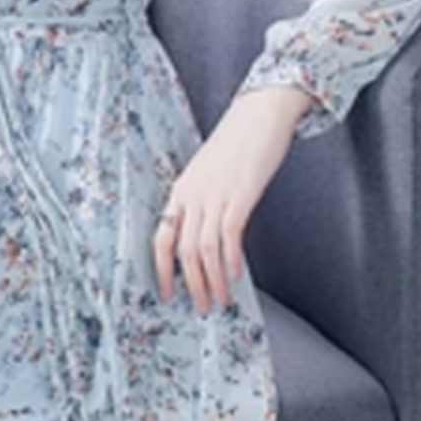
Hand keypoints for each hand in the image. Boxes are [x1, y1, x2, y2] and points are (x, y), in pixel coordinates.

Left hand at [153, 85, 312, 314]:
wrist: (260, 113)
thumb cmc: (238, 143)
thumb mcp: (210, 173)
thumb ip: (204, 200)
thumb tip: (209, 233)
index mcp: (181, 191)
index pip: (160, 236)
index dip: (161, 269)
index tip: (166, 293)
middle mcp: (192, 195)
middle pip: (181, 250)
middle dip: (190, 284)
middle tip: (200, 306)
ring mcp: (215, 195)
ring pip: (204, 249)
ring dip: (212, 280)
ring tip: (220, 300)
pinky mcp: (240, 194)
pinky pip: (229, 234)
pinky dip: (231, 258)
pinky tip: (236, 275)